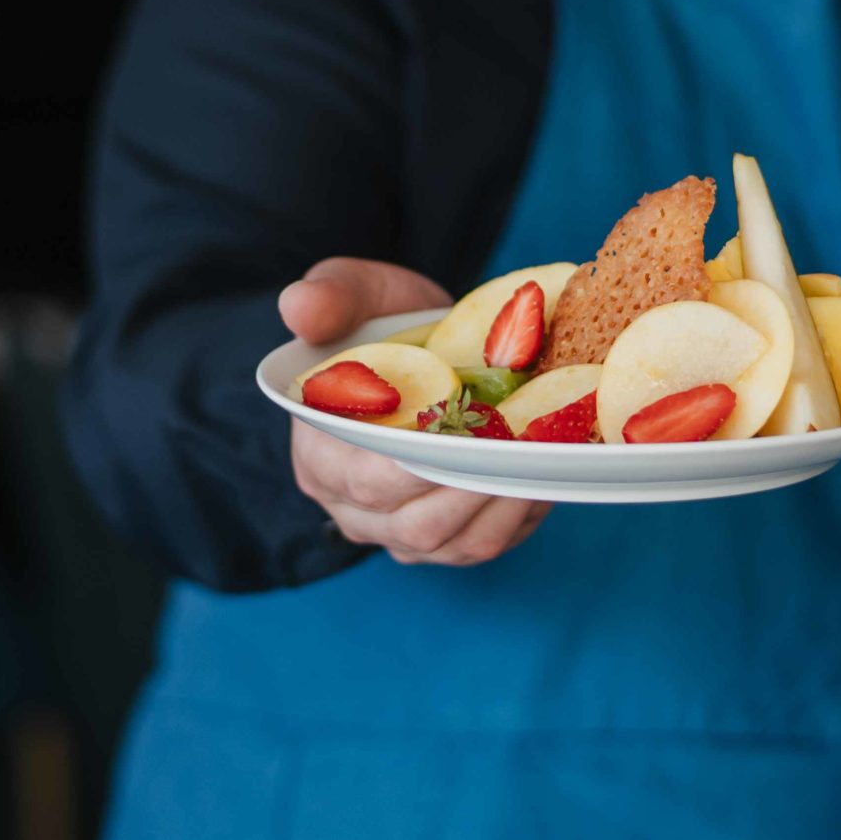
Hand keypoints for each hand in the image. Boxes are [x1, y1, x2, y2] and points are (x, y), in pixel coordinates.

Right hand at [281, 257, 552, 567]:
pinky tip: (541, 479)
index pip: (362, 480)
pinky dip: (516, 520)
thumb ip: (330, 296)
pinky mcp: (440, 541)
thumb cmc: (381, 322)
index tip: (462, 439)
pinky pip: (480, 547)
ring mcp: (396, 531)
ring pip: (452, 545)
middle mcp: (351, 507)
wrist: (419, 345)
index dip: (413, 471)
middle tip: (517, 452)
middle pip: (413, 524)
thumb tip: (299, 306)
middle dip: (471, 490)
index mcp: (320, 453)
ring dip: (501, 509)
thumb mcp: (354, 292)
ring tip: (538, 465)